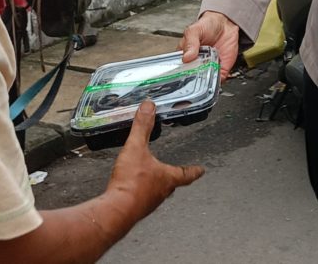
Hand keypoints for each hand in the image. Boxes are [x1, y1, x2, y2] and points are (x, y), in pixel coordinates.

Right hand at [106, 101, 203, 221]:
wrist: (116, 210)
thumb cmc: (132, 182)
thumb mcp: (136, 148)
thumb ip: (142, 127)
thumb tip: (148, 107)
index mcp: (168, 178)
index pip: (186, 174)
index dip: (194, 170)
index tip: (201, 170)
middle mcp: (162, 192)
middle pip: (172, 184)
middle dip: (173, 178)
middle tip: (174, 174)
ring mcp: (149, 203)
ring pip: (157, 193)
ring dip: (155, 186)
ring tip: (150, 179)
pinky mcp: (135, 209)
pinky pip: (140, 199)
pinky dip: (139, 193)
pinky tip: (130, 189)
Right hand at [179, 11, 239, 80]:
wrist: (225, 24)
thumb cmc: (207, 26)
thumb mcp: (194, 30)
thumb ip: (190, 43)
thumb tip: (186, 57)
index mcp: (185, 56)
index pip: (179, 70)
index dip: (180, 74)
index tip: (185, 73)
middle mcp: (196, 65)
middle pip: (192, 79)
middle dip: (194, 80)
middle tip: (198, 73)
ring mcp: (208, 68)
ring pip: (205, 82)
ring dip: (206, 81)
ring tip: (208, 72)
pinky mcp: (221, 70)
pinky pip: (218, 80)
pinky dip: (218, 80)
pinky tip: (217, 75)